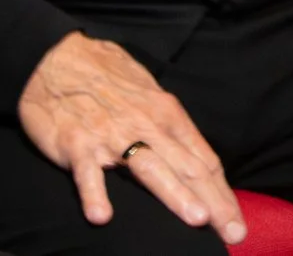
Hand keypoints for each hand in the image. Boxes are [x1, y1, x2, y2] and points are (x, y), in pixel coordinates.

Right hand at [18, 33, 244, 243]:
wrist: (56, 59)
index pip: (203, 159)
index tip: (236, 221)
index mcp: (167, 114)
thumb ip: (169, 126)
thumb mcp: (149, 93)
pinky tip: (102, 216)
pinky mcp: (77, 143)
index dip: (222, 193)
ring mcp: (112, 136)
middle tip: (233, 233)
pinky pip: (88, 173)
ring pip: (150, 168)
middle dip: (214, 203)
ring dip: (174, 194)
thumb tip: (192, 157)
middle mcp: (147, 125)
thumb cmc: (107, 76)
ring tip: (196, 219)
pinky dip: (95, 194)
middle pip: (187, 169)